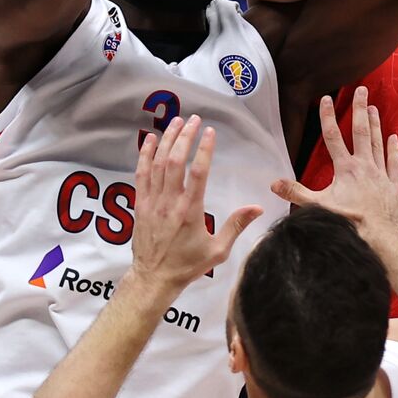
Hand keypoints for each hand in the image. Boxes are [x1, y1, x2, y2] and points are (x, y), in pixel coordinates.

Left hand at [131, 116, 263, 290]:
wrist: (154, 278)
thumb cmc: (188, 265)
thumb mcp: (218, 250)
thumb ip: (236, 226)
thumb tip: (257, 208)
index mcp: (190, 211)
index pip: (198, 172)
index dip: (204, 149)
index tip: (210, 131)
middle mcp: (169, 202)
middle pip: (175, 161)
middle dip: (185, 136)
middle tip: (194, 119)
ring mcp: (152, 202)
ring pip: (158, 164)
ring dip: (167, 140)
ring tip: (176, 122)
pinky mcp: (140, 205)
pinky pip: (141, 174)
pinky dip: (145, 155)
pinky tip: (149, 140)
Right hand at [271, 87, 397, 232]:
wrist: (378, 235)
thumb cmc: (347, 222)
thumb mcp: (317, 207)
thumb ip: (296, 193)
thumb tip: (274, 183)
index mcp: (345, 169)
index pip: (333, 137)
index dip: (328, 117)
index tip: (326, 99)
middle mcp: (364, 165)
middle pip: (360, 131)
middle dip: (359, 109)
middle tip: (361, 90)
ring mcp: (380, 173)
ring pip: (377, 142)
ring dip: (375, 124)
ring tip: (374, 107)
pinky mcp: (392, 184)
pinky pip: (394, 161)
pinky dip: (394, 149)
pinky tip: (394, 138)